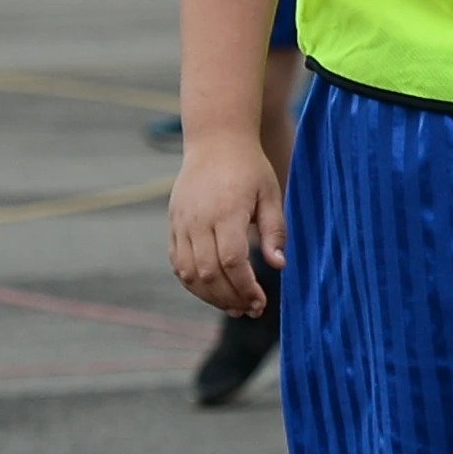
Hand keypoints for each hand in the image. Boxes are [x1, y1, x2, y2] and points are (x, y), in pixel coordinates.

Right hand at [166, 141, 284, 313]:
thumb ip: (274, 232)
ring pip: (188, 273)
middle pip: (208, 273)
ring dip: (210, 296)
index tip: (260, 302)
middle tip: (250, 310)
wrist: (215, 142)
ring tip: (233, 306)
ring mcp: (181, 223)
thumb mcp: (270, 195)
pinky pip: (177, 263)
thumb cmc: (249, 169)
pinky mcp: (173, 225)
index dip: (245, 287)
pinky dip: (192, 283)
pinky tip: (213, 291)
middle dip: (230, 298)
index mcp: (226, 212)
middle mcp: (198, 220)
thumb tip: (279, 266)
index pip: (232, 261)